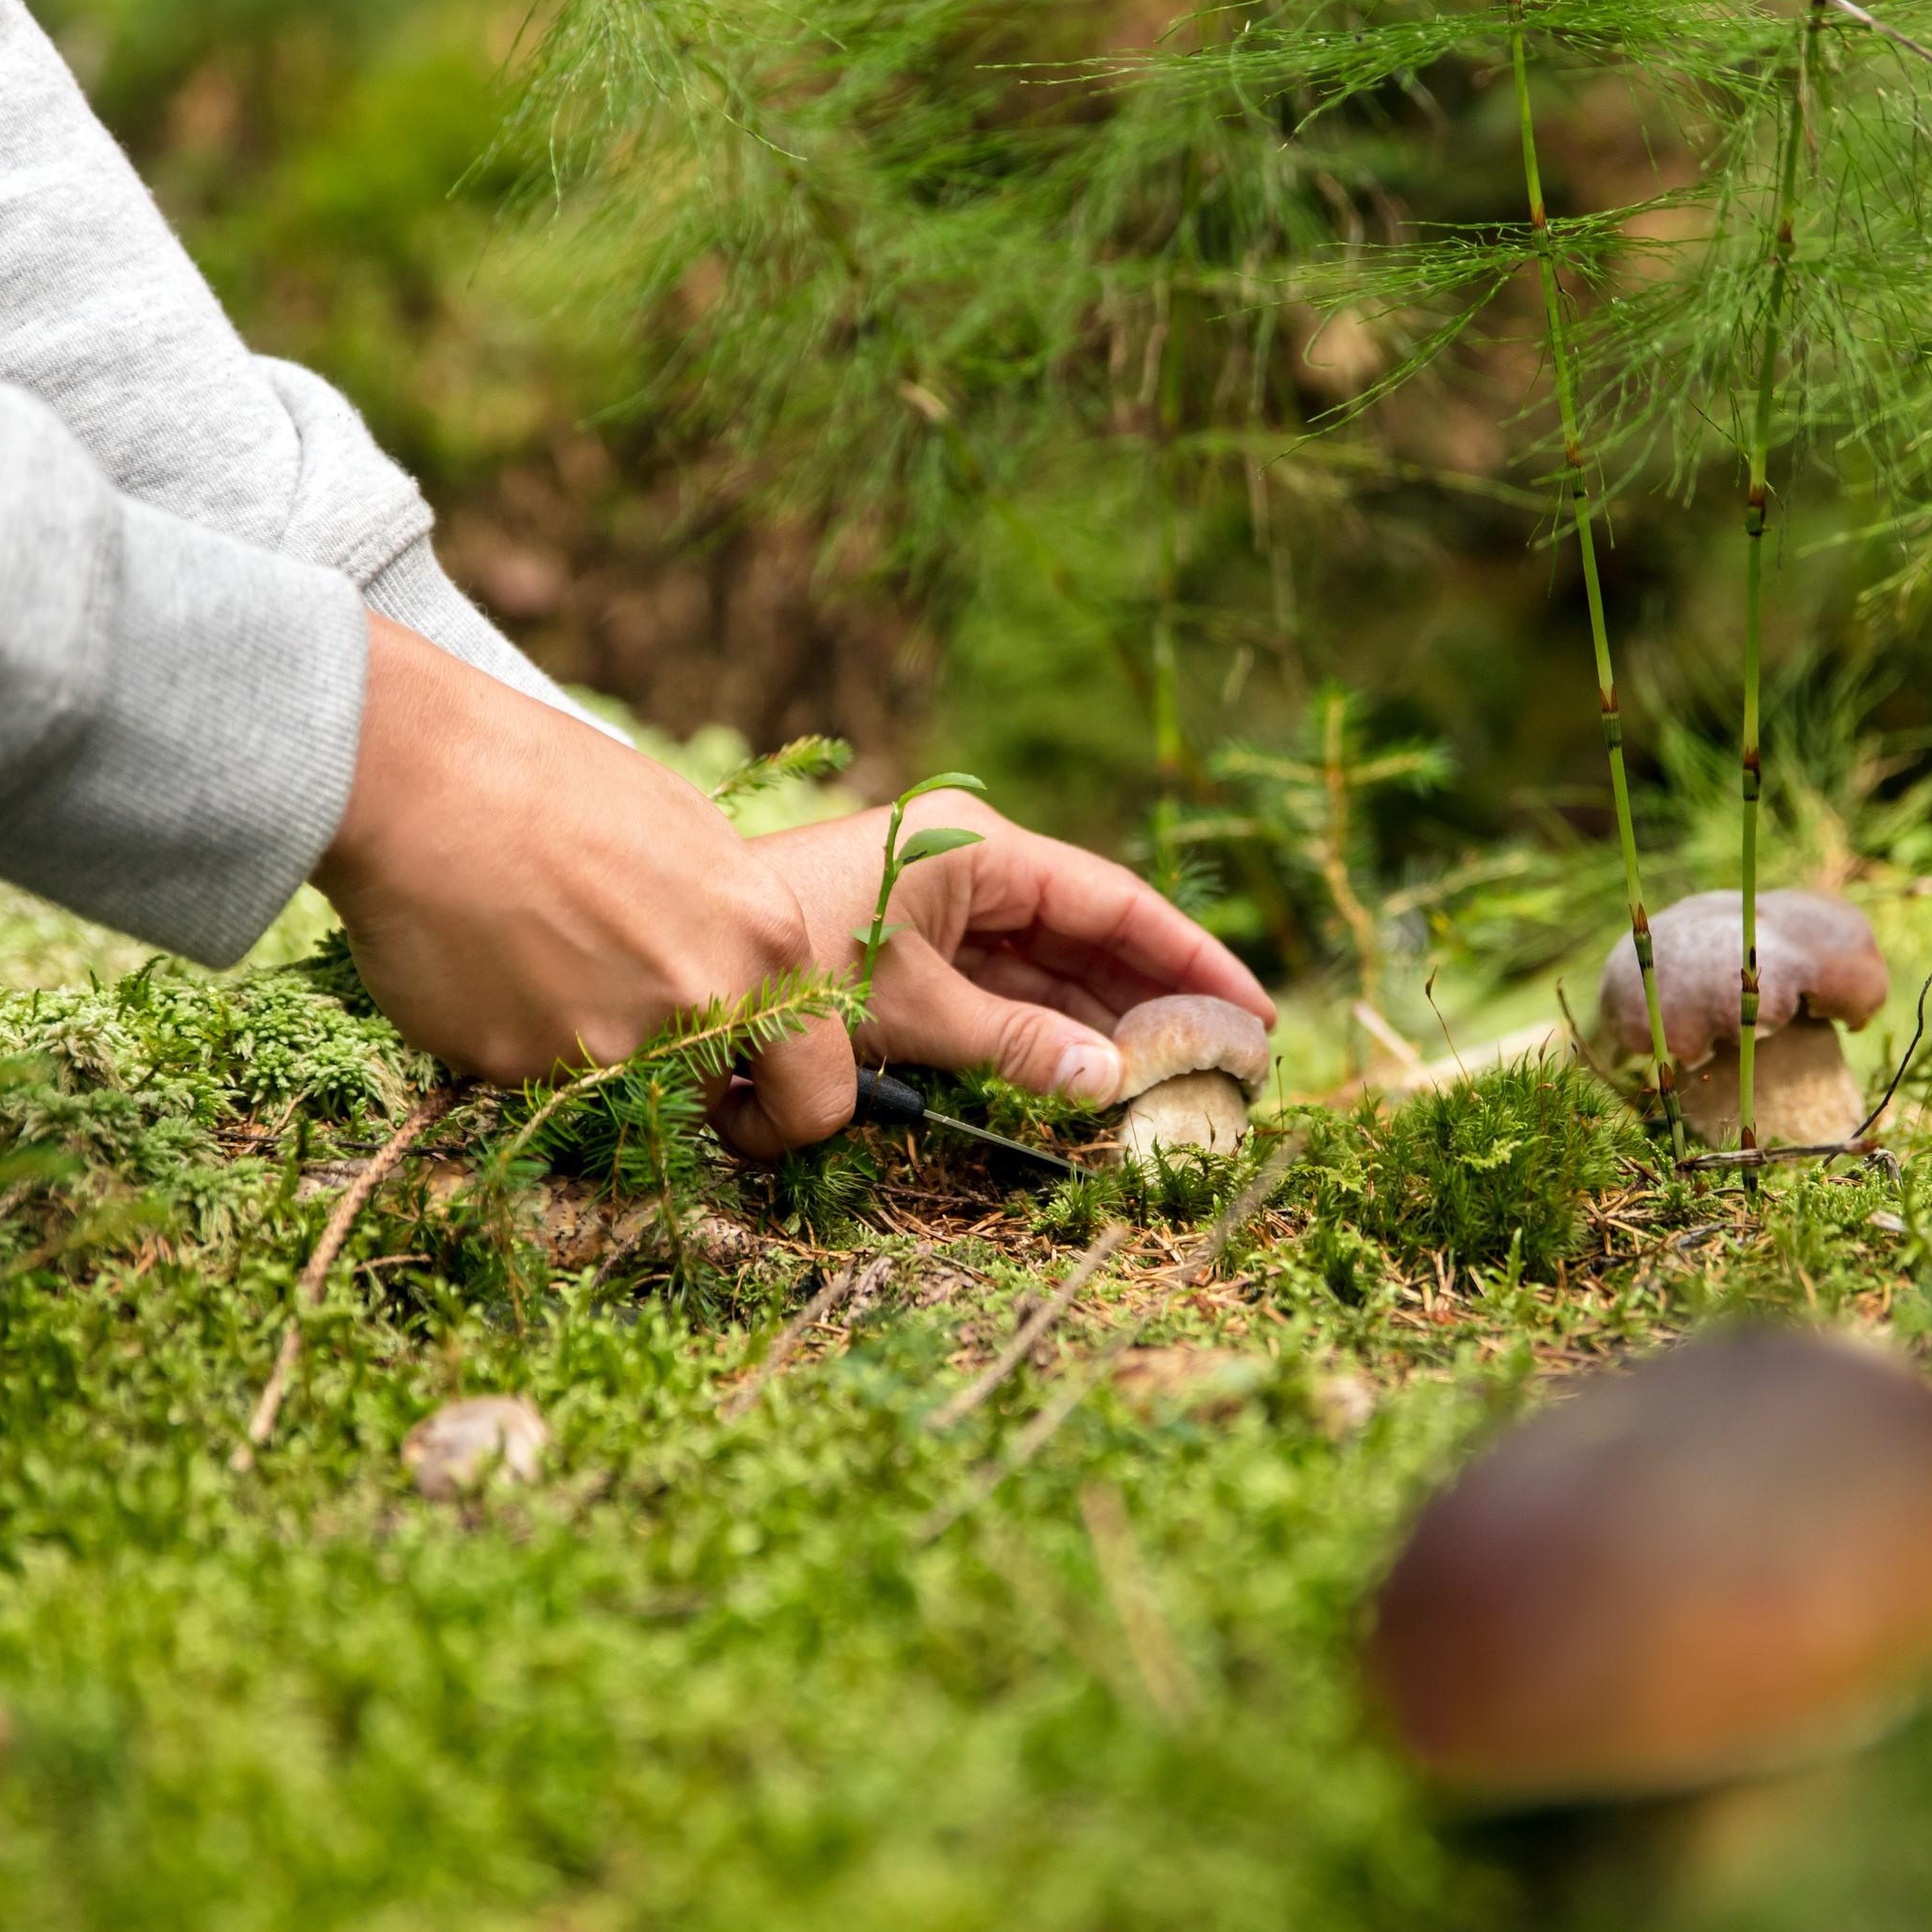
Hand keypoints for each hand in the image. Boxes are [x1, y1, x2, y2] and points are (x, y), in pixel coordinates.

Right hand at [313, 616, 854, 1155]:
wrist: (423, 776)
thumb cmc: (554, 782)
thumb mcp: (689, 842)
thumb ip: (727, 932)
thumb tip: (739, 990)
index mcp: (765, 943)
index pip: (820, 1095)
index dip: (783, 1113)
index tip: (745, 1105)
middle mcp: (703, 1005)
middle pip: (710, 1094)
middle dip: (675, 1075)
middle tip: (614, 1004)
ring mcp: (612, 1045)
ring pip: (615, 1089)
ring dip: (581, 1045)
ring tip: (532, 950)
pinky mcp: (524, 1067)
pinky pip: (531, 1075)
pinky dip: (508, 1033)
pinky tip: (481, 957)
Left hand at [754, 792, 1274, 1103]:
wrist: (680, 955)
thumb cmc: (790, 959)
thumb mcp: (914, 1007)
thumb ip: (1017, 1045)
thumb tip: (1112, 1080)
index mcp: (979, 849)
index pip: (1113, 902)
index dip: (1188, 958)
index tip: (1251, 1009)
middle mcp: (969, 870)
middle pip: (1089, 940)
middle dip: (1153, 1002)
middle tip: (1224, 1062)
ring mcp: (940, 913)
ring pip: (1045, 976)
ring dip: (1099, 1028)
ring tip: (1170, 1082)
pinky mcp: (910, 954)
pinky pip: (998, 998)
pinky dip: (1040, 1038)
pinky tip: (1088, 1080)